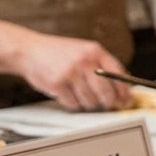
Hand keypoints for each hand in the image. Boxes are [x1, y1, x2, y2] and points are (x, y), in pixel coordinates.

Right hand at [17, 35, 131, 111]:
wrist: (28, 50)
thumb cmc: (59, 53)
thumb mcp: (84, 51)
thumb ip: (103, 66)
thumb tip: (124, 88)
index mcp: (95, 51)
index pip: (119, 75)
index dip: (125, 92)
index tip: (127, 101)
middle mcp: (84, 61)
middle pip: (107, 92)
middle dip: (109, 103)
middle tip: (108, 105)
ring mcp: (70, 72)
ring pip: (91, 101)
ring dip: (90, 104)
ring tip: (83, 95)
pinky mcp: (57, 84)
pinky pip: (74, 104)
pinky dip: (75, 104)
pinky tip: (70, 95)